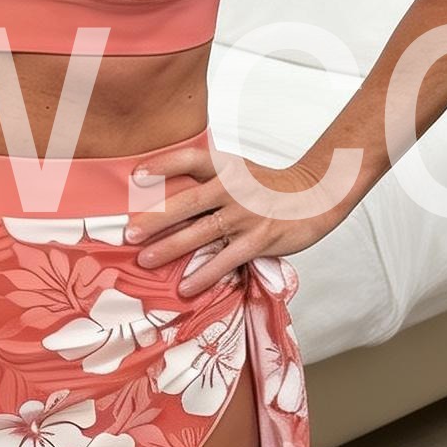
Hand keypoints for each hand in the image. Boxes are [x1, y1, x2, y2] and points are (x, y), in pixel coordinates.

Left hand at [123, 143, 359, 296]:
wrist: (317, 195)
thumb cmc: (269, 187)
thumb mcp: (240, 172)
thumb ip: (208, 182)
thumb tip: (167, 201)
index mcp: (228, 167)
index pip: (191, 159)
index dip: (163, 164)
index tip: (135, 175)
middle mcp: (235, 188)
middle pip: (188, 201)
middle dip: (156, 218)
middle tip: (128, 232)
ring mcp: (247, 214)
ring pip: (202, 233)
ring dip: (171, 248)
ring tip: (145, 261)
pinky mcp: (259, 239)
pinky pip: (226, 259)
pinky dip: (204, 275)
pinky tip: (185, 287)